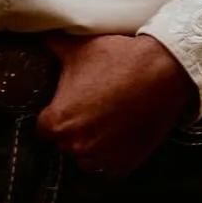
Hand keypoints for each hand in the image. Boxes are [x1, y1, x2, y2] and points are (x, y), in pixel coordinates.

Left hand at [37, 33, 196, 176]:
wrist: (163, 71)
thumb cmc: (118, 60)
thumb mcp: (80, 48)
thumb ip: (52, 46)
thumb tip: (38, 37)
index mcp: (59, 122)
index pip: (45, 125)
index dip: (57, 110)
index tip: (70, 99)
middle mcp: (77, 146)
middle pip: (66, 141)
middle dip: (75, 126)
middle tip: (92, 103)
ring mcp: (102, 159)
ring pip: (87, 154)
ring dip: (93, 140)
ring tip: (108, 115)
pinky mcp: (125, 165)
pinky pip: (110, 164)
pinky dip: (113, 151)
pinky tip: (121, 127)